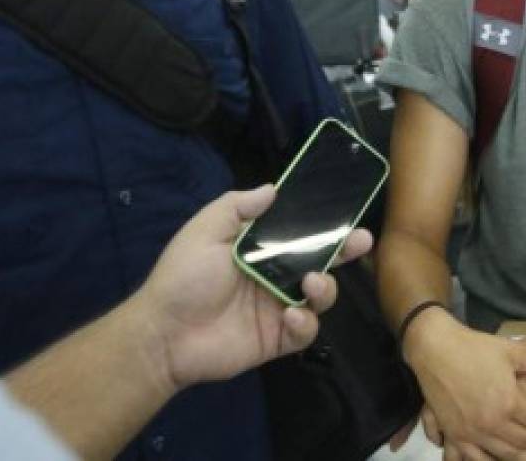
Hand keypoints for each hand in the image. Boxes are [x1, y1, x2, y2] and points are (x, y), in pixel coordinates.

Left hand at [136, 185, 372, 389]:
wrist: (165, 333)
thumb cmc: (184, 276)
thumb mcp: (206, 229)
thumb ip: (239, 206)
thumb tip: (273, 187)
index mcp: (257, 248)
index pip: (297, 232)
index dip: (320, 223)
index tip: (343, 213)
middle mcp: (272, 275)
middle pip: (318, 261)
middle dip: (342, 250)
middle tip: (360, 241)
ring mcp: (277, 308)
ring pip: (319, 296)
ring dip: (324, 288)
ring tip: (312, 284)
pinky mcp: (277, 339)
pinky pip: (306, 330)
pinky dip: (305, 322)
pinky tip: (290, 314)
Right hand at [403, 311, 525, 458]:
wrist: (435, 347)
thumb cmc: (475, 347)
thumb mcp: (514, 351)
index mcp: (509, 401)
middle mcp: (492, 423)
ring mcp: (472, 432)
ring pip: (505, 455)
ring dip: (523, 457)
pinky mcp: (455, 435)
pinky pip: (476, 459)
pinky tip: (501, 458)